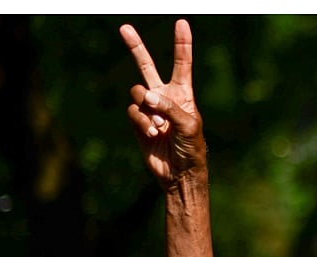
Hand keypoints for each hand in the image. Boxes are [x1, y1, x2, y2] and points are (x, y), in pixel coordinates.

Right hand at [120, 19, 206, 190]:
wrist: (179, 173)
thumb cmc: (192, 148)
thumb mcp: (188, 125)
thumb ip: (169, 107)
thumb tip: (146, 96)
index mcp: (183, 94)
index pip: (182, 64)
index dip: (182, 44)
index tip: (182, 23)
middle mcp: (165, 97)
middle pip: (147, 66)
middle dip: (136, 47)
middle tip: (124, 27)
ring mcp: (149, 109)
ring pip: (137, 93)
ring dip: (146, 109)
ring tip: (159, 127)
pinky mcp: (138, 122)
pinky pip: (132, 111)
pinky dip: (141, 121)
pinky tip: (153, 134)